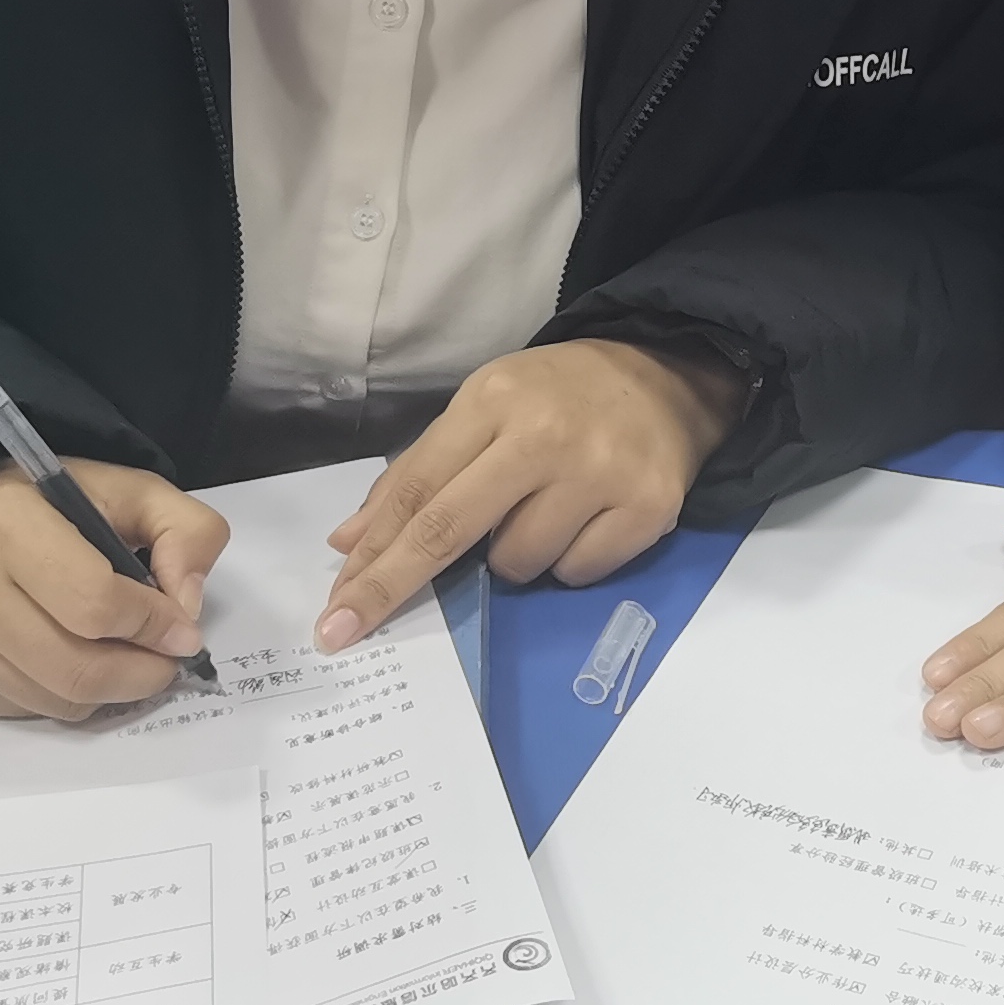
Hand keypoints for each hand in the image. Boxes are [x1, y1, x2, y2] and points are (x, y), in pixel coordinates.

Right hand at [0, 458, 225, 720]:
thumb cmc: (42, 505)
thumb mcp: (124, 489)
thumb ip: (184, 530)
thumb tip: (188, 608)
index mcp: (7, 522)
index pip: (97, 604)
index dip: (154, 626)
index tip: (183, 632)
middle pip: (76, 670)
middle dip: (140, 675)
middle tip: (164, 663)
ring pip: (53, 701)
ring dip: (106, 691)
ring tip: (122, 658)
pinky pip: (21, 711)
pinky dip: (61, 697)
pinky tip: (68, 660)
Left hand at [318, 339, 746, 647]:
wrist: (668, 376)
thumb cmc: (559, 396)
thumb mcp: (484, 407)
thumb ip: (420, 471)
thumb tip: (352, 543)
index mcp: (493, 402)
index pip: (416, 489)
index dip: (371, 554)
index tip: (334, 608)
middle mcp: (543, 437)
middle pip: (448, 529)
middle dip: (391, 585)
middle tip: (347, 628)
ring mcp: (598, 474)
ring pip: (518, 563)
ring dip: (513, 557)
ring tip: (540, 514)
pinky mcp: (647, 508)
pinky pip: (577, 572)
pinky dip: (568, 561)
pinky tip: (583, 522)